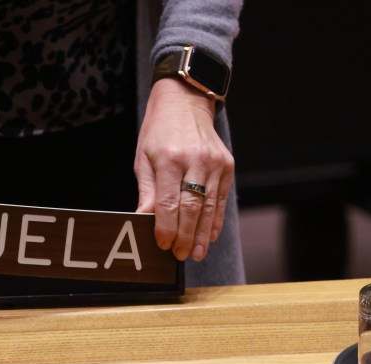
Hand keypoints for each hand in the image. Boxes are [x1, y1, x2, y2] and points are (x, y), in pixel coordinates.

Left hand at [135, 79, 233, 261]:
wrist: (185, 101)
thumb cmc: (159, 132)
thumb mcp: (143, 158)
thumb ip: (147, 191)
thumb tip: (144, 220)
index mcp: (169, 159)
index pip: (168, 202)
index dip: (166, 227)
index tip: (163, 244)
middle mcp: (195, 161)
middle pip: (191, 208)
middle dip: (186, 236)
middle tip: (181, 255)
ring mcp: (214, 163)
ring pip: (209, 206)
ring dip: (203, 234)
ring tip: (197, 253)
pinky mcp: (227, 165)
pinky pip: (222, 199)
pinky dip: (216, 220)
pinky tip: (211, 236)